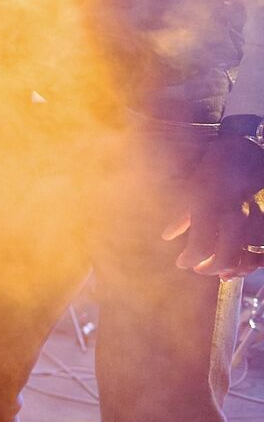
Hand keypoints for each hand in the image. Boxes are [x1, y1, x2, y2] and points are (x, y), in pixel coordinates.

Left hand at [164, 125, 263, 278]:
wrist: (243, 151)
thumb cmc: (212, 167)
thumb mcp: (191, 187)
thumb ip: (182, 215)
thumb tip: (167, 236)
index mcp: (210, 206)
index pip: (201, 246)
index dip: (190, 259)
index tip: (181, 262)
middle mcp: (233, 215)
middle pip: (225, 257)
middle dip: (209, 267)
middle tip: (198, 267)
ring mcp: (252, 218)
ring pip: (248, 256)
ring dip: (232, 268)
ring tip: (219, 269)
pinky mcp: (263, 218)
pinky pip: (263, 247)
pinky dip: (254, 260)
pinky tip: (242, 264)